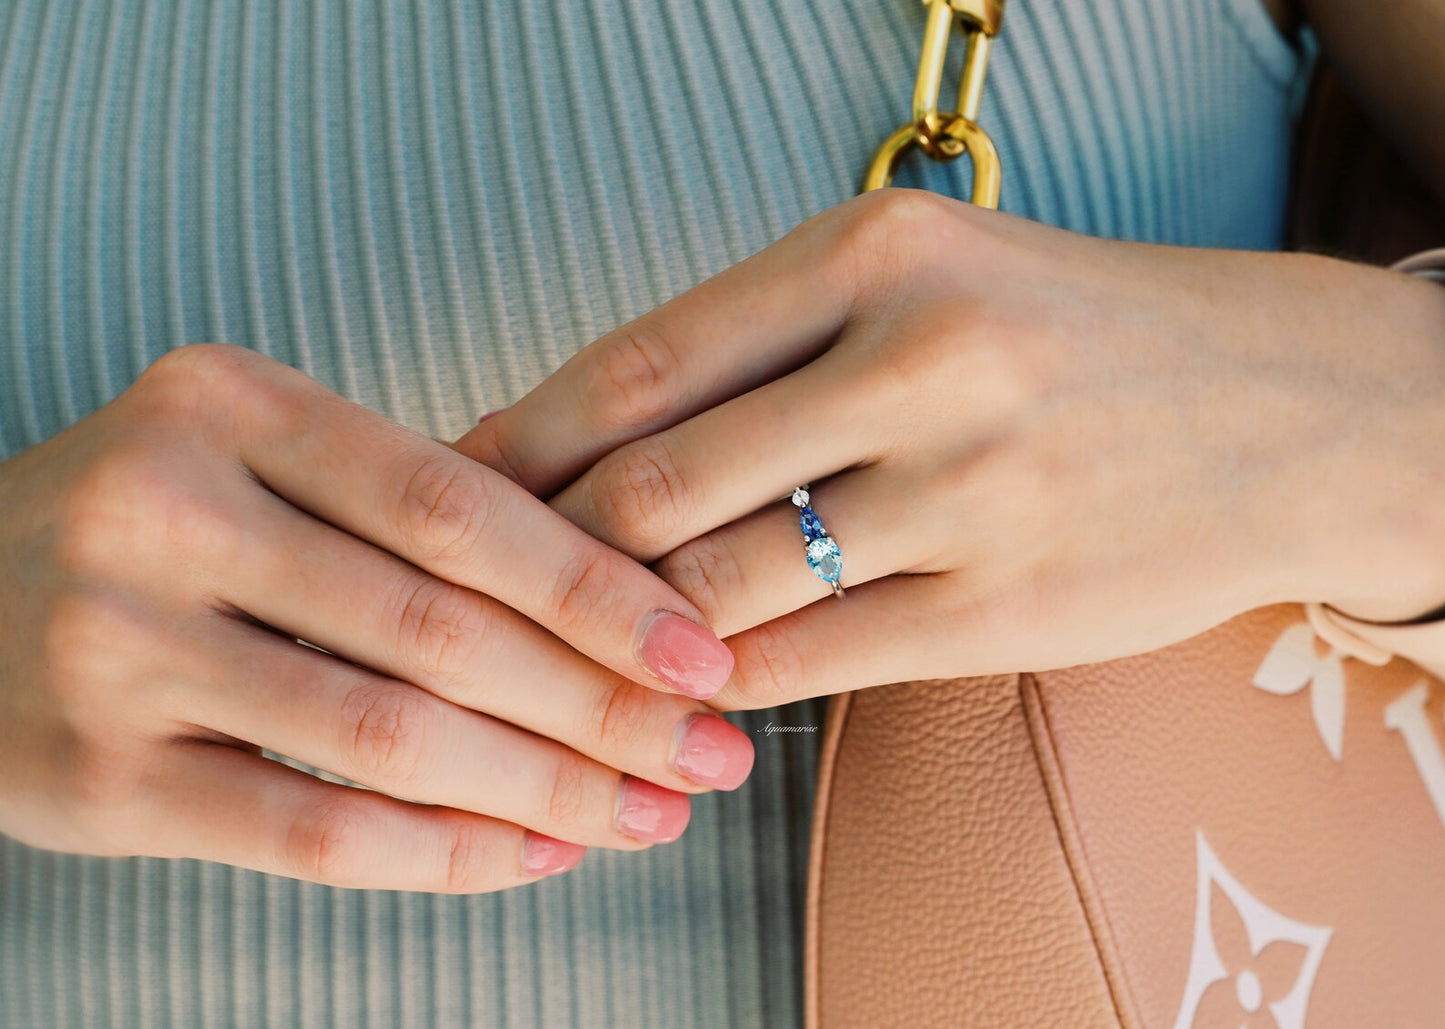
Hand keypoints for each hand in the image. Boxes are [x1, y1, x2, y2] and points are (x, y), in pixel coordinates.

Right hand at [0, 345, 752, 890]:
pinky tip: (537, 854)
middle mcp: (161, 511)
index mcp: (229, 405)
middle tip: (709, 749)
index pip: (460, 506)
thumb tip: (624, 599)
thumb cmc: (155, 523)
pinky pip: (310, 832)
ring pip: (389, 739)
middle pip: (440, 628)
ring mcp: (114, 648)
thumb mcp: (262, 460)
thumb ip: (411, 506)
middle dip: (601, 703)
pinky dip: (443, 852)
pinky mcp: (92, 779)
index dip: (598, 587)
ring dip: (547, 788)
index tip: (702, 650)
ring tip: (647, 811)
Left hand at [458, 190, 1444, 706]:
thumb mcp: (928, 277)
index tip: (459, 480)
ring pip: (721, 587)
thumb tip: (601, 430)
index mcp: (879, 253)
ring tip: (567, 646)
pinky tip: (678, 685)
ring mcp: (969, 495)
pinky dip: (718, 682)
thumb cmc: (1072, 336)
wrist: (1280, 409)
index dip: (526, 436)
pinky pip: (808, 662)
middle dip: (548, 548)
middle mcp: (922, 363)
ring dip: (621, 631)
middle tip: (483, 584)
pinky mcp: (1003, 609)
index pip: (642, 361)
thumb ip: (771, 343)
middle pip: (657, 482)